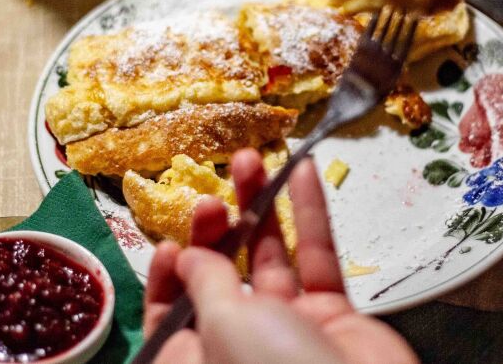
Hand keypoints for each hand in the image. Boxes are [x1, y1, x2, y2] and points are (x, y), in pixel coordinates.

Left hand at [143, 149, 417, 363]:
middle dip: (219, 227)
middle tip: (220, 186)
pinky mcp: (334, 319)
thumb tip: (191, 254)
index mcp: (196, 360)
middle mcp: (239, 346)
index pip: (169, 311)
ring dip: (263, 208)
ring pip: (270, 259)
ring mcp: (288, 331)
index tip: (174, 239)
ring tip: (255, 160)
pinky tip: (302, 175)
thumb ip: (207, 281)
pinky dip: (311, 216)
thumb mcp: (222, 323)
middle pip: (221, 276)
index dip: (168, 274)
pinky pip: (318, 260)